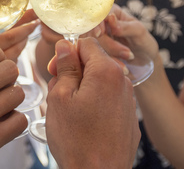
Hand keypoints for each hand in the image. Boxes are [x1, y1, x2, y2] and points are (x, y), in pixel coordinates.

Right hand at [45, 38, 139, 168]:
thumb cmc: (77, 140)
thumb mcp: (60, 97)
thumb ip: (65, 67)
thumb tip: (66, 46)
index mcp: (106, 71)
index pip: (86, 43)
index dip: (67, 53)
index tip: (55, 70)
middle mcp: (123, 81)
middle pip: (94, 62)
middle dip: (74, 72)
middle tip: (58, 93)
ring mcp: (128, 100)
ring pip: (100, 82)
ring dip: (84, 89)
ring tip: (70, 112)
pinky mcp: (129, 118)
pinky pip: (109, 100)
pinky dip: (96, 104)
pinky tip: (85, 123)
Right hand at [96, 5, 158, 70]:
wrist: (144, 60)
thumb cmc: (143, 41)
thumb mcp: (139, 31)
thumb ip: (124, 25)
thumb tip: (110, 18)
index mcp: (112, 12)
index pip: (98, 14)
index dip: (96, 22)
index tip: (100, 33)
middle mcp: (101, 23)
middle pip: (93, 30)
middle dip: (108, 44)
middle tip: (128, 55)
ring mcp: (97, 38)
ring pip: (93, 45)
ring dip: (109, 56)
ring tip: (127, 65)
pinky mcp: (96, 51)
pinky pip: (95, 56)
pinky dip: (107, 63)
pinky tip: (122, 68)